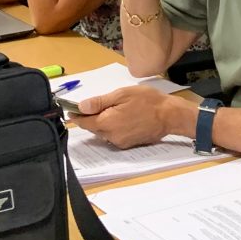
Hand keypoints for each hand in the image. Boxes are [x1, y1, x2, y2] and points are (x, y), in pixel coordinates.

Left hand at [72, 87, 189, 148]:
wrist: (170, 116)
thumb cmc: (148, 101)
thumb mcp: (122, 94)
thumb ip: (100, 102)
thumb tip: (81, 106)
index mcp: (107, 123)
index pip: (83, 122)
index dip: (76, 115)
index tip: (70, 109)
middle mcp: (111, 136)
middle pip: (93, 128)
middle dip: (92, 117)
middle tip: (97, 104)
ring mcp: (120, 142)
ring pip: (103, 132)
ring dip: (103, 122)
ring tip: (114, 109)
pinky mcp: (128, 144)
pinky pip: (114, 136)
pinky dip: (113, 127)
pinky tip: (123, 117)